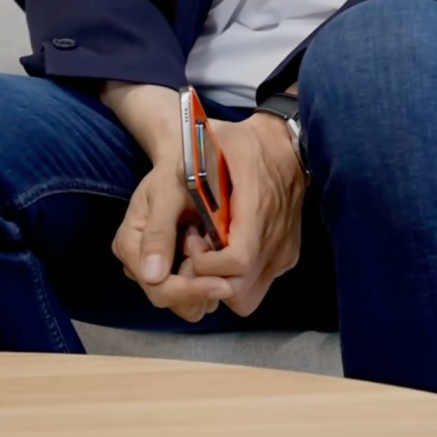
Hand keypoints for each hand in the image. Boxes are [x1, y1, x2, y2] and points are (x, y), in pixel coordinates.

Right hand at [111, 154, 232, 323]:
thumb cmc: (174, 174)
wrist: (183, 166)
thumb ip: (158, 232)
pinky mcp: (171, 271)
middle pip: (169, 299)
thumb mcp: (167, 194)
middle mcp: (137, 263)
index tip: (224, 285)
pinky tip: (218, 263)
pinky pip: (190, 293)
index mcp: (129, 245)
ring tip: (221, 262)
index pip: (157, 287)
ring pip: (182, 302)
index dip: (190, 290)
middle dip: (200, 291)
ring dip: (205, 289)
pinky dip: (206, 283)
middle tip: (230, 278)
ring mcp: (154, 269)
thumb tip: (152, 276)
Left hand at [177, 112, 307, 317]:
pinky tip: (226, 249)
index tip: (191, 241)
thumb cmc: (233, 145)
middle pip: (239, 291)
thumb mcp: (192, 164)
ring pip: (248, 296)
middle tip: (195, 246)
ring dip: (222, 283)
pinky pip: (260, 282)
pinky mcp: (288, 254)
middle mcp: (277, 237)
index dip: (207, 265)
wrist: (280, 140)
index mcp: (258, 207)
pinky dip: (238, 278)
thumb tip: (149, 275)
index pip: (236, 263)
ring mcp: (285, 249)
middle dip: (208, 280)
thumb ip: (164, 221)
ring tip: (209, 250)